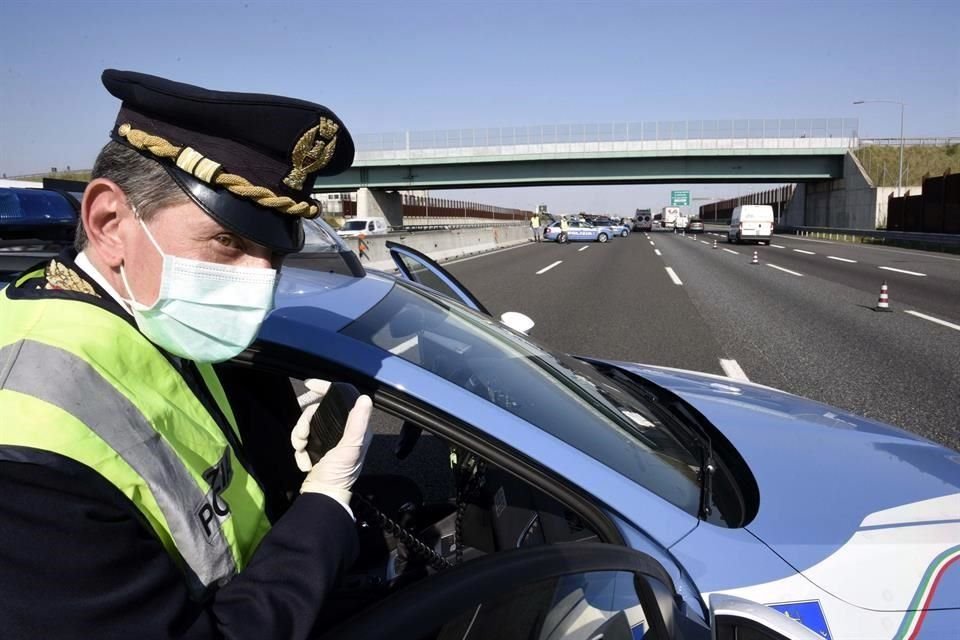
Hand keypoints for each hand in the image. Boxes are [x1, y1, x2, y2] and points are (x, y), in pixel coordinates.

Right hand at [292, 381, 372, 515]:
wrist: (321, 496)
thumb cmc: (338, 475)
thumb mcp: (350, 448)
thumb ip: (357, 423)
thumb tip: (365, 399)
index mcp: (356, 428)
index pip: (342, 397)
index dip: (326, 388)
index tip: (310, 385)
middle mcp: (344, 430)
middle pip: (319, 410)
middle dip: (306, 422)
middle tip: (302, 437)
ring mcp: (330, 438)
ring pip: (308, 423)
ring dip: (300, 436)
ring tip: (302, 450)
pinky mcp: (317, 447)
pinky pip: (303, 437)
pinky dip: (300, 448)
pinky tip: (304, 459)